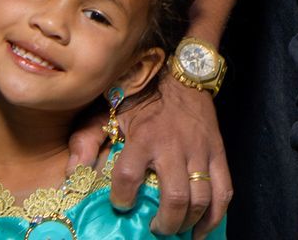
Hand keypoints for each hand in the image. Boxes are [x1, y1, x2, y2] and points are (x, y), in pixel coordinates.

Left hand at [69, 83, 229, 236]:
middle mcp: (173, 146)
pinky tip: (201, 229)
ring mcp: (199, 150)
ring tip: (175, 229)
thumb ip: (86, 141)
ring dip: (188, 222)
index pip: (129, 175)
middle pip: (175, 197)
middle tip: (154, 228)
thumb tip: (73, 174)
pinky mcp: (218, 152)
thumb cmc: (139, 96)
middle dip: (165, 223)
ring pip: (201, 198)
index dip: (122, 197)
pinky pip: (224, 190)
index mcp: (143, 137)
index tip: (121, 204)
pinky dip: (215, 216)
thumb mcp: (106, 112)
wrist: (180, 73)